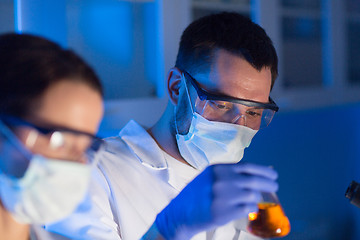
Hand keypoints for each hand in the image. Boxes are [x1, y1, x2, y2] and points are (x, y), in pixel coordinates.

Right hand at [155, 163, 277, 239]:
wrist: (179, 213)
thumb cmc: (196, 195)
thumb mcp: (209, 177)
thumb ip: (229, 174)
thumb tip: (257, 173)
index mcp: (218, 168)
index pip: (248, 166)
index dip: (264, 170)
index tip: (274, 174)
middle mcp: (221, 180)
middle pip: (254, 179)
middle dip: (268, 183)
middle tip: (275, 186)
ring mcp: (222, 196)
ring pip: (253, 195)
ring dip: (257, 198)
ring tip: (255, 200)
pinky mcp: (223, 212)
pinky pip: (247, 208)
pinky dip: (251, 209)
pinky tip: (247, 209)